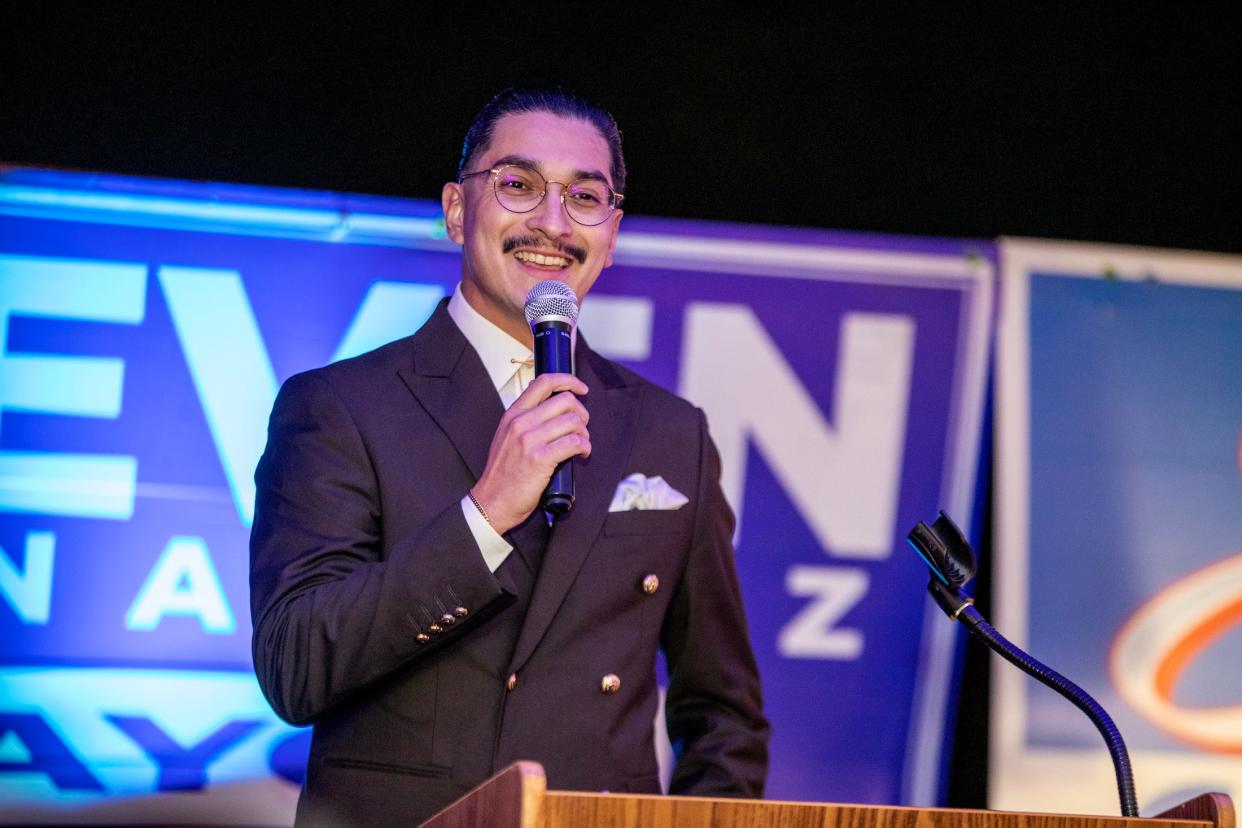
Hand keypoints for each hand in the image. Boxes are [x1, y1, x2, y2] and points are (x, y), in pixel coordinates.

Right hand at [471, 373, 589, 533]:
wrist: (492, 501)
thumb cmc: (503, 473)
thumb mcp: (506, 437)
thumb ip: (525, 420)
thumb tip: (553, 410)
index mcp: (513, 414)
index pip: (543, 382)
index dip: (568, 380)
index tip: (581, 388)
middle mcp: (521, 422)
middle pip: (565, 401)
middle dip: (581, 412)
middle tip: (582, 427)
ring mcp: (530, 440)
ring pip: (573, 422)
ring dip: (584, 433)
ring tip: (581, 444)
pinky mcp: (541, 458)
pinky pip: (574, 443)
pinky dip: (585, 447)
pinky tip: (582, 454)